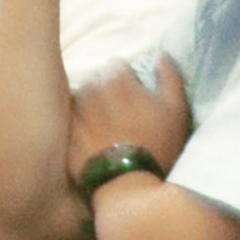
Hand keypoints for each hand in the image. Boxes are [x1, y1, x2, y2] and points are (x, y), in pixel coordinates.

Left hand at [67, 53, 192, 181]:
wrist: (129, 185)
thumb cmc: (158, 146)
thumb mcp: (176, 111)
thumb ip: (169, 77)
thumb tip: (161, 54)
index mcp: (115, 77)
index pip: (118, 66)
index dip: (130, 83)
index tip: (137, 102)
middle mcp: (88, 86)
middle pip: (98, 81)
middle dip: (108, 93)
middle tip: (122, 119)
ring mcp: (72, 108)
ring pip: (82, 100)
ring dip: (92, 109)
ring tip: (107, 133)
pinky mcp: (62, 130)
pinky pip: (70, 121)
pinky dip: (79, 127)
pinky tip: (93, 143)